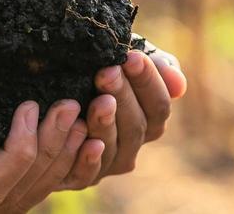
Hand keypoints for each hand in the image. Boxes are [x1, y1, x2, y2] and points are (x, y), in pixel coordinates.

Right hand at [0, 74, 86, 211]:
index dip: (19, 152)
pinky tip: (67, 131)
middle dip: (47, 151)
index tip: (30, 105)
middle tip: (71, 104)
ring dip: (54, 156)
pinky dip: (45, 159)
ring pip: (22, 191)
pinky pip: (16, 181)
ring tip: (79, 113)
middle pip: (13, 192)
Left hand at [62, 46, 186, 187]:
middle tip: (107, 72)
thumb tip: (179, 85)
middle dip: (123, 97)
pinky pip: (87, 174)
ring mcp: (107, 162)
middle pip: (136, 126)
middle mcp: (131, 145)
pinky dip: (88, 160)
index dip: (148, 82)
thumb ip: (157, 68)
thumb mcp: (127, 61)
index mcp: (149, 119)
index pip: (158, 105)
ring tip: (98, 100)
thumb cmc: (97, 65)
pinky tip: (86, 141)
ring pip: (113, 147)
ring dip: (106, 123)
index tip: (131, 57)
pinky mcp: (79, 175)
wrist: (55, 78)